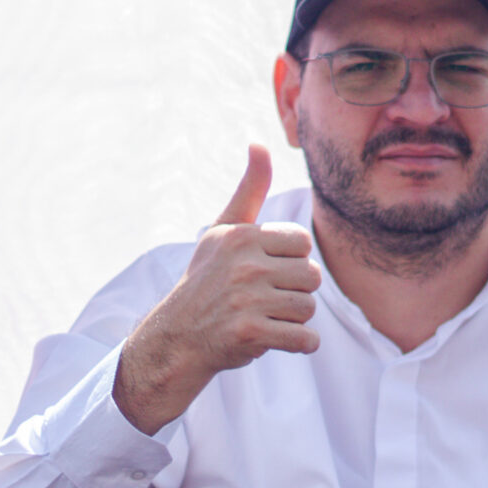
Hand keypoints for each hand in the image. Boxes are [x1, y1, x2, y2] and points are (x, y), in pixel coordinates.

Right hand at [114, 145, 321, 432]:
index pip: (303, 242)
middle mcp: (244, 265)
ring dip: (293, 319)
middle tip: (263, 299)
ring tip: (264, 317)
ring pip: (309, 308)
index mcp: (241, 236)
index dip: (289, 260)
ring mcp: (246, 300)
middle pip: (312, 276)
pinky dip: (299, 344)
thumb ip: (249, 189)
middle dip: (294, 291)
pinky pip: (305, 339)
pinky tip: (275, 339)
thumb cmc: (207, 281)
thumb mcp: (223, 231)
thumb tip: (259, 143)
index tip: (263, 271)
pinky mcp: (250, 334)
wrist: (176, 338)